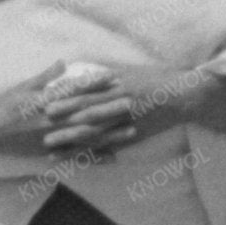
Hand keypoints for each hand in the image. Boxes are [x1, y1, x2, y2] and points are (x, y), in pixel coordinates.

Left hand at [36, 63, 194, 152]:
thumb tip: (80, 66)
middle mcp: (121, 101)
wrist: (184, 96)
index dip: (65, 92)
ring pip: (95, 131)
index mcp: (119, 82)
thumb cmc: (157, 79)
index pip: (87, 87)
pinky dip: (91, 153)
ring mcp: (127, 121)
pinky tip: (76, 158)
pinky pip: (109, 146)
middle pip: (87, 109)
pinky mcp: (133, 136)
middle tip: (40, 119)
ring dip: (70, 138)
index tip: (45, 95)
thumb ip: (105, 72)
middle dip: (63, 115)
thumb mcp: (130, 70)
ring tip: (49, 144)